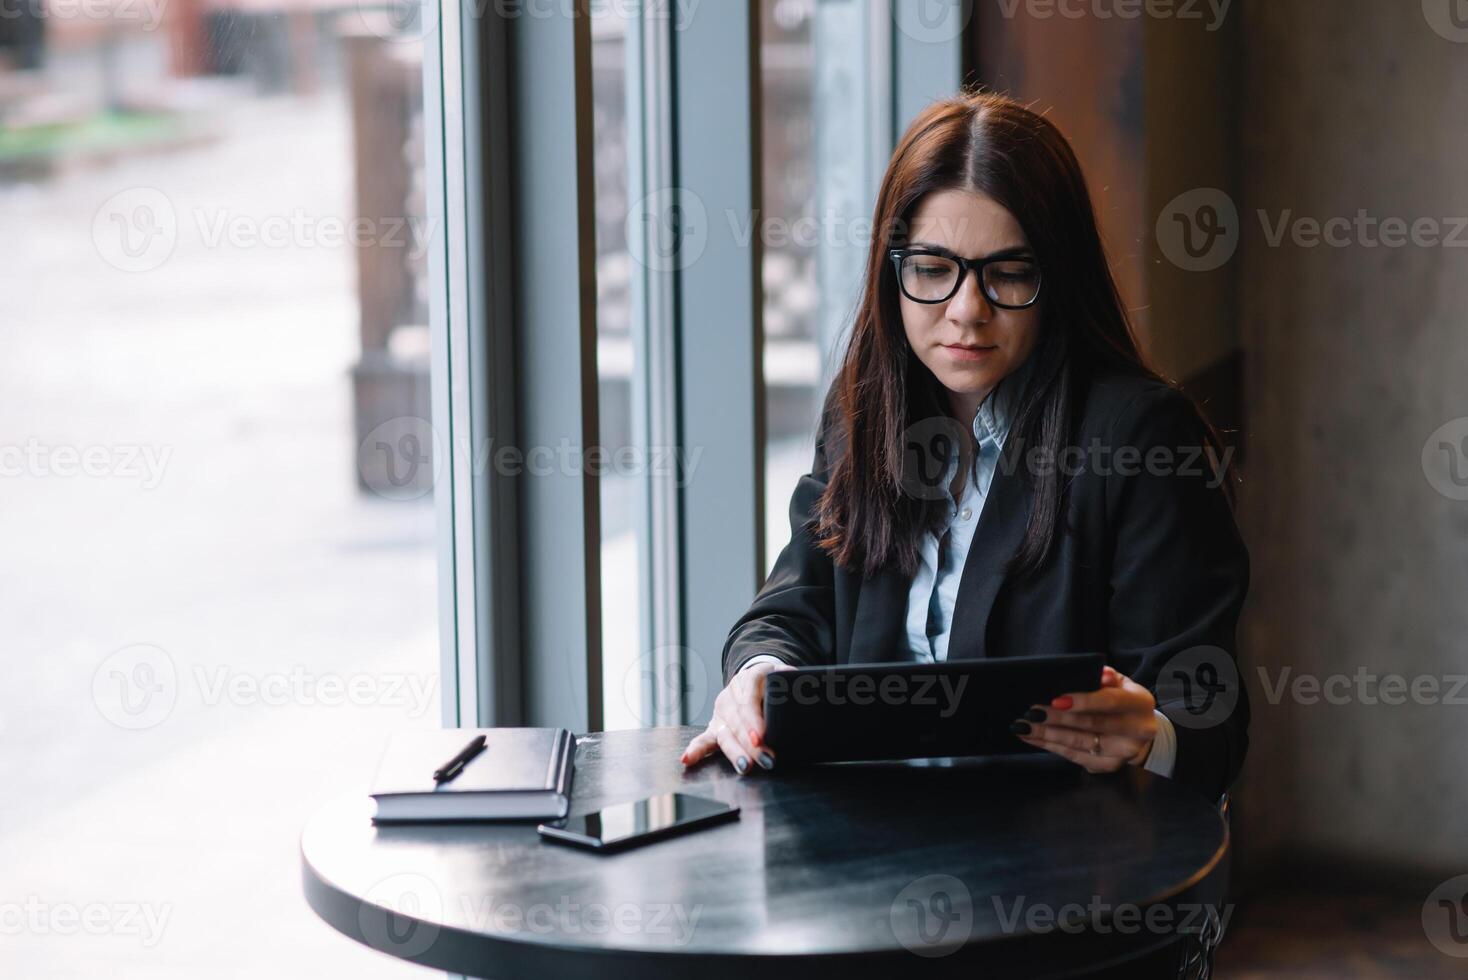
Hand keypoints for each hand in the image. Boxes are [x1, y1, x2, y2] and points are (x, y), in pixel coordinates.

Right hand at [680, 660, 792, 774]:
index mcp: (750, 678)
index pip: (748, 701)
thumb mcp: (784, 675)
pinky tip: (687, 760)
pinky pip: (704, 739)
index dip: (753, 720)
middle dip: (751, 744)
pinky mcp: (715, 727)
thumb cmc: (774, 681)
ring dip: (734, 752)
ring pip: (724, 734)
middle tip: (767, 760)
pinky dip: (696, 749)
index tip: (761, 737)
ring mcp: (721, 713)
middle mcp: (731, 696)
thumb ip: (792, 682)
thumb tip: (800, 688)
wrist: (756, 677)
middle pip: (737, 722)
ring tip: (744, 766)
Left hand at [1013, 666, 1157, 773]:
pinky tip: (1033, 737)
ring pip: (1080, 744)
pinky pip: (1074, 756)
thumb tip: (1099, 673)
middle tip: (1032, 713)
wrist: (1138, 731)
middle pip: (1092, 725)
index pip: (1110, 702)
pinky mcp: (1107, 766)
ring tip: (1024, 726)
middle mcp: (1136, 731)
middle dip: (1058, 719)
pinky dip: (1051, 746)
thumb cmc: (1122, 700)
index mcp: (1139, 703)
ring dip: (1048, 735)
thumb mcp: (1121, 683)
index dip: (1084, 701)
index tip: (1056, 700)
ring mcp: (1123, 752)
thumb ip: (1108, 677)